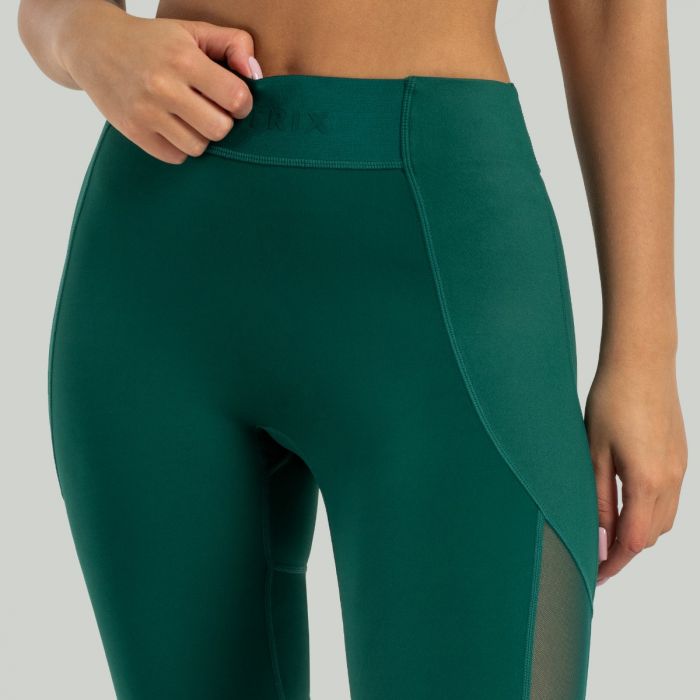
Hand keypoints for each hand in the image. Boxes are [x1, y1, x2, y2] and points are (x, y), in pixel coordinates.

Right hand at [57, 4, 262, 163]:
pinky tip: (171, 127)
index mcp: (184, 59)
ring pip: (198, 147)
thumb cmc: (154, 41)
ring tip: (189, 118)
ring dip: (200, 136)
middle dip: (222, 122)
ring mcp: (146, 112)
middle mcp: (163, 87)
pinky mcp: (133, 132)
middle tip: (211, 110)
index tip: (233, 99)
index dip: (243, 103)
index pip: (236, 99)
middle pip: (220, 129)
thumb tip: (256, 75)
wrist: (93, 45)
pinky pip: (176, 157)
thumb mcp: (193, 31)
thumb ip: (233, 44)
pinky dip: (179, 147)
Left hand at [585, 358, 686, 584]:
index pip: (634, 541)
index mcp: (648, 482)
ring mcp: (680, 468)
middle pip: (652, 535)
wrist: (642, 362)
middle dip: (624, 550)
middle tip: (593, 553)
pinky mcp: (679, 456)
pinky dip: (649, 511)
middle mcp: (671, 480)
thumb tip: (599, 538)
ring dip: (638, 531)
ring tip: (606, 531)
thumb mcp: (594, 453)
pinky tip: (627, 503)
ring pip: (664, 519)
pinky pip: (669, 498)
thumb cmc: (612, 400)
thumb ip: (599, 499)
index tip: (593, 573)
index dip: (613, 562)